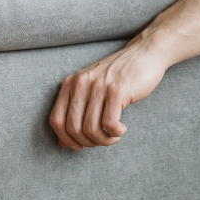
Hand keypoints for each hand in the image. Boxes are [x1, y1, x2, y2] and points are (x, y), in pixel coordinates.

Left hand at [49, 38, 170, 149]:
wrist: (144, 54)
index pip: (56, 120)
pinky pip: (109, 124)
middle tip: (102, 140)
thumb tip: (63, 143)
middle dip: (87, 142)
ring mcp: (98, 86)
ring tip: (113, 137)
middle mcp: (80, 83)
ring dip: (103, 140)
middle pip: (72, 128)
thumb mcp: (91, 89)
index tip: (79, 145)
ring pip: (90, 129)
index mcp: (70, 83)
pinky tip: (121, 129)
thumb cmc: (117, 77)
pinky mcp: (116, 90)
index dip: (66, 139)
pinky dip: (115, 133)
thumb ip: (75, 111)